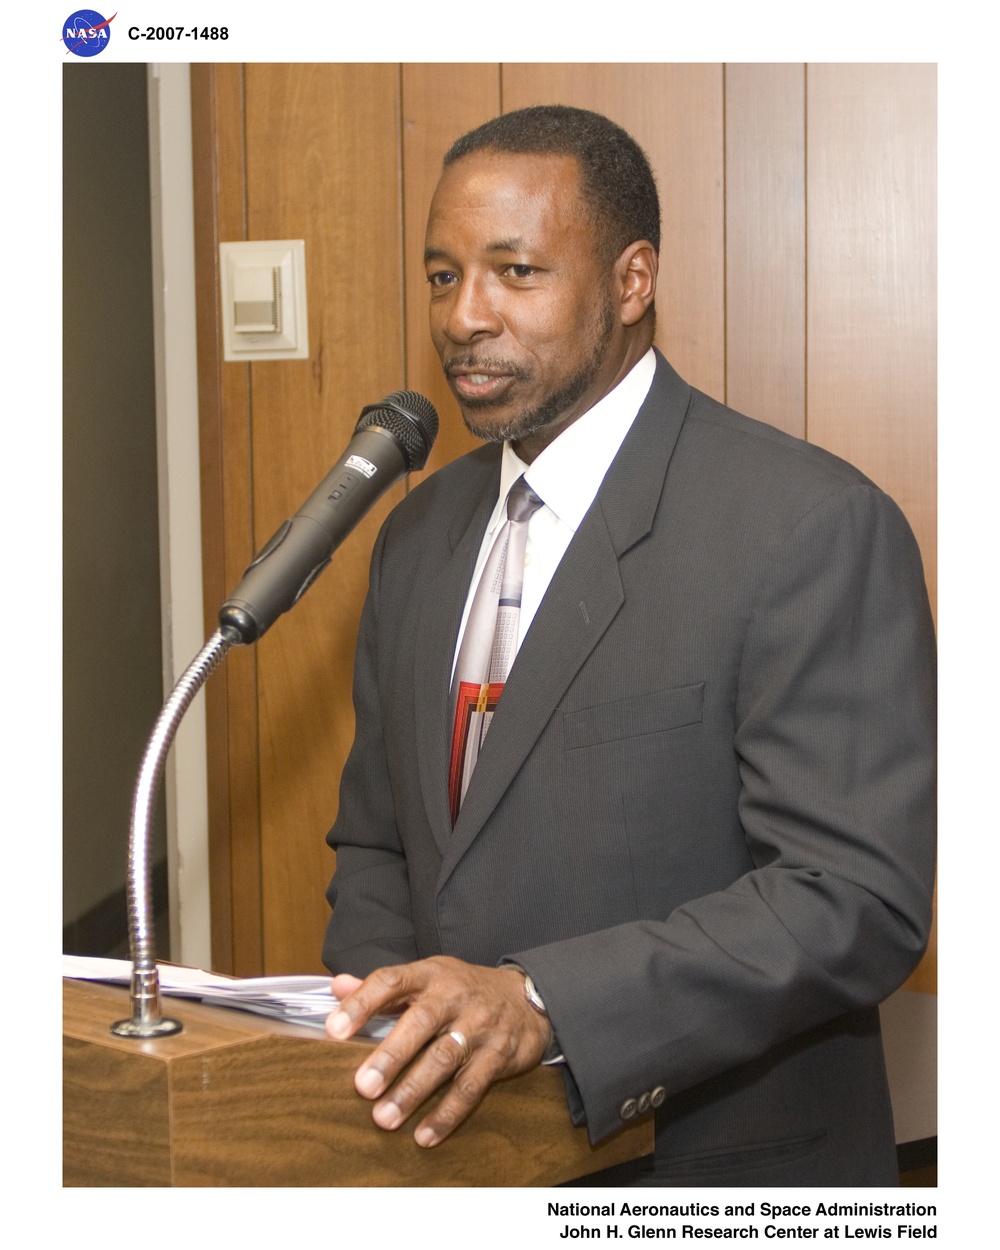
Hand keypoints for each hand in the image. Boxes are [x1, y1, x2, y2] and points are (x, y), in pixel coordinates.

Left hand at [326, 956, 552, 1146]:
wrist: (527, 998)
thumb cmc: (462, 990)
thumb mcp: (426, 977)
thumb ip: (382, 988)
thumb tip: (336, 988)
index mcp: (429, 974)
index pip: (391, 981)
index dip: (361, 1003)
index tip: (334, 1030)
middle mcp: (454, 995)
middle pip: (420, 1022)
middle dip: (391, 1055)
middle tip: (363, 1086)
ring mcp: (479, 1024)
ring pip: (444, 1058)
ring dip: (414, 1091)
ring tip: (385, 1118)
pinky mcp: (499, 1054)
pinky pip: (471, 1087)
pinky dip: (447, 1114)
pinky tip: (424, 1135)